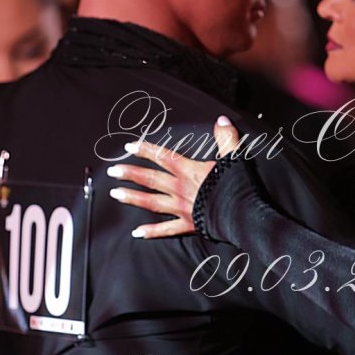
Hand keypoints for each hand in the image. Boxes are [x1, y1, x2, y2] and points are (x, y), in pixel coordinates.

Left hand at [107, 117, 239, 238]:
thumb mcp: (233, 157)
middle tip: (112, 171)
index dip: (145, 150)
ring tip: (115, 194)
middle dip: (130, 173)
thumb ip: (226, 138)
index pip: (163, 156)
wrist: (242, 215)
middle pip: (150, 178)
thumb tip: (221, 120)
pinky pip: (166, 229)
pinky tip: (137, 233)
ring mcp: (182, 208)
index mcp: (189, 171)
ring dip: (132, 198)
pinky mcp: (188, 225)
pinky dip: (152, 232)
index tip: (129, 146)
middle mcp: (180, 188)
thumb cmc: (237, 187)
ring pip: (152, 202)